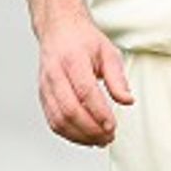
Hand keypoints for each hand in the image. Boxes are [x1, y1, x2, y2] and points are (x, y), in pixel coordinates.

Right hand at [35, 9, 134, 146]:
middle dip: (91, 129)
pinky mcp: (43, 96)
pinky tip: (85, 136)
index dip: (99, 112)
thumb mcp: (107, 52)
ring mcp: (46, 86)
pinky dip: (69, 134)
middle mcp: (55, 74)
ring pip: (58, 120)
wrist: (58, 29)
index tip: (112, 126)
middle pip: (69, 110)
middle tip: (108, 136)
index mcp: (73, 59)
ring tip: (99, 140)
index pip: (85, 91)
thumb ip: (117, 78)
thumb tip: (127, 100)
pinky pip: (53, 121)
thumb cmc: (83, 40)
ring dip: (80, 136)